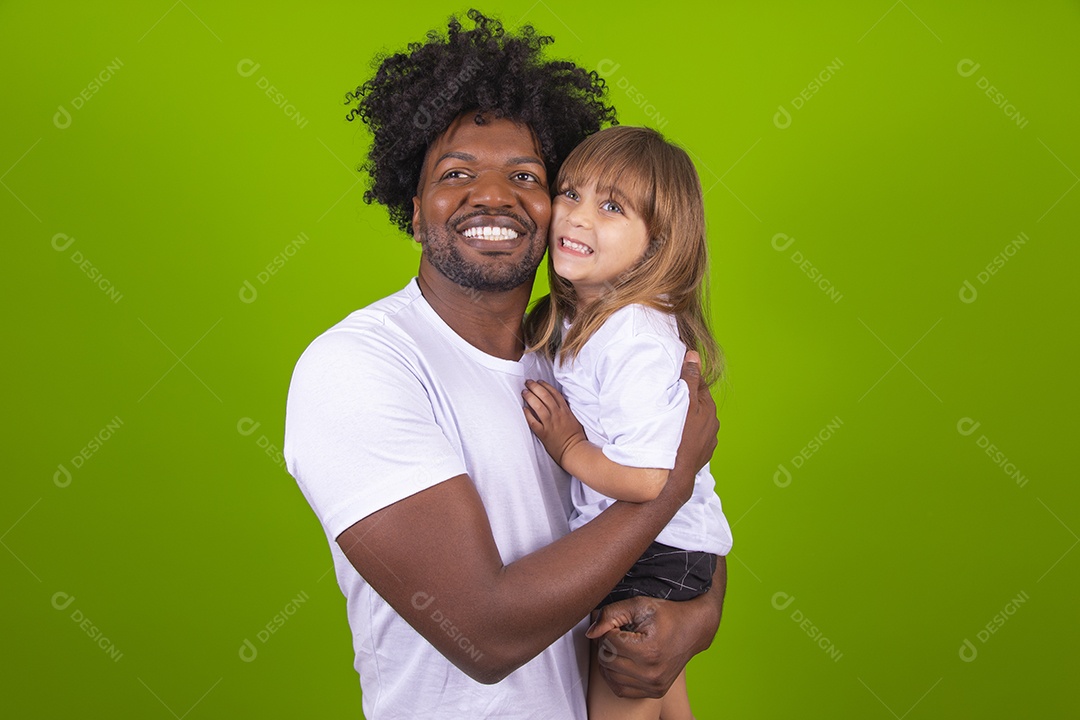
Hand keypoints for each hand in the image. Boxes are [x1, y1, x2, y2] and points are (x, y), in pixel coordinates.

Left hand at [522, 379, 587, 466]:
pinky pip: (533, 422)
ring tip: (524, 392)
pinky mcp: (544, 433)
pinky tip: (523, 409)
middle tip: (528, 382)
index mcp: (565, 410)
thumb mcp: (573, 418)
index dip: (545, 385)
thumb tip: (557, 401)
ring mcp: (550, 424)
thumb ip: (565, 409)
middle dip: (535, 387)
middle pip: (545, 396)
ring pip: (538, 406)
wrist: (574, 451)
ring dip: (530, 397)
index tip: (539, 381)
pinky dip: (528, 414)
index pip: (554, 393)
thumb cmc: (575, 436)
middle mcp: (557, 415)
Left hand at [585, 595, 699, 698]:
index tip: (619, 623)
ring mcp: (654, 685)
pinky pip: (621, 689)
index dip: (608, 629)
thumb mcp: (638, 605)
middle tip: (618, 634)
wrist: (692, 630)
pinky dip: (616, 676)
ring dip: (609, 660)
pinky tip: (622, 661)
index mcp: (648, 650)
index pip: (608, 642)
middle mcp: (651, 672)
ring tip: (621, 646)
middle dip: (606, 644)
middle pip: (606, 660)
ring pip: (610, 676)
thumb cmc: (665, 615)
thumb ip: (610, 614)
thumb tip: (591, 633)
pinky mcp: (654, 692)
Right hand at [669, 351, 718, 502]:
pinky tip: (675, 437)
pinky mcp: (702, 454)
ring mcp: (708, 440)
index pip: (699, 386)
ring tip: (670, 420)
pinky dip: (686, 435)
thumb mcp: (684, 403)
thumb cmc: (678, 438)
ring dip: (686, 419)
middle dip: (686, 401)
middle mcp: (713, 424)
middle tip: (668, 400)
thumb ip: (689, 379)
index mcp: (709, 409)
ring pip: (695, 422)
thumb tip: (693, 356)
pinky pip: (694, 438)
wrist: (675, 475)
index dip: (686, 382)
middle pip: (697, 405)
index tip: (673, 381)